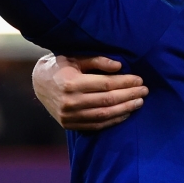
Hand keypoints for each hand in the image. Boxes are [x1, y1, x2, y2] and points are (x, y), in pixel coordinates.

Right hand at [33, 54, 148, 131]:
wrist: (38, 83)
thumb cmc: (61, 66)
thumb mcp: (76, 57)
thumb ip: (98, 60)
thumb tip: (120, 67)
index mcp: (71, 83)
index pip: (106, 84)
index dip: (126, 83)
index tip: (140, 80)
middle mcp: (69, 101)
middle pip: (108, 100)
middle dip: (130, 95)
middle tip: (145, 91)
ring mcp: (69, 116)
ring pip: (104, 115)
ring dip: (125, 109)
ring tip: (139, 102)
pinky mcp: (69, 124)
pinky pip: (96, 125)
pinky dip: (113, 120)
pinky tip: (126, 113)